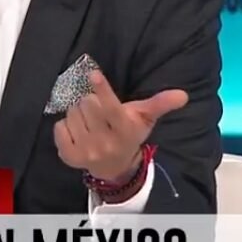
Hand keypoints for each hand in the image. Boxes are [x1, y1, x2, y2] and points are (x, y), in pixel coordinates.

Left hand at [54, 69, 187, 181]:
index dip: (103, 90)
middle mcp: (105, 143)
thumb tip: (182, 95)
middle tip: (98, 110)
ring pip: (72, 113)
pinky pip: (59, 127)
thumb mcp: (145, 119)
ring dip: (78, 113)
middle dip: (91, 101)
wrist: (114, 167)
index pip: (111, 107)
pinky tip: (77, 132)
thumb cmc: (129, 134)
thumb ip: (160, 104)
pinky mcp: (69, 156)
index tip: (94, 74)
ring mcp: (86, 151)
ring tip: (90, 122)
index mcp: (124, 130)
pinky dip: (65, 125)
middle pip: (87, 103)